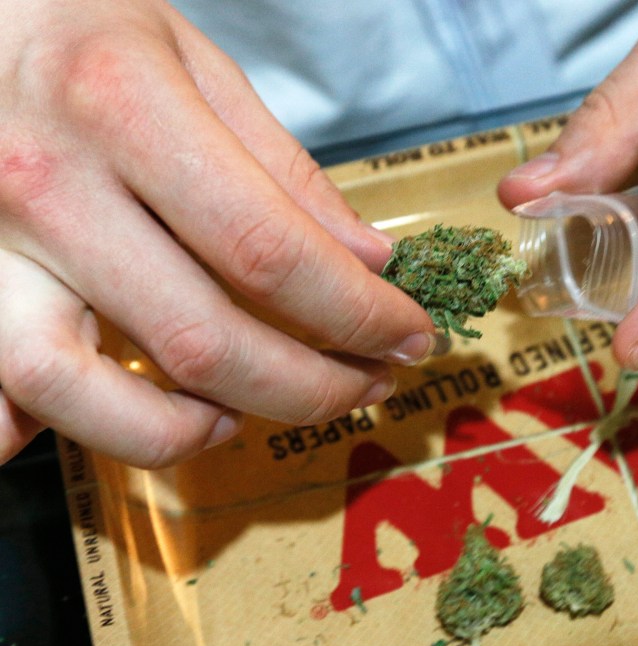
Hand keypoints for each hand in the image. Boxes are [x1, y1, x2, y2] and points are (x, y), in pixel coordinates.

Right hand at [0, 0, 435, 467]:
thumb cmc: (77, 24)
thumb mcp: (195, 63)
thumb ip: (285, 170)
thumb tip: (368, 263)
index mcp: (121, 108)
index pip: (271, 251)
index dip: (359, 314)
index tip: (410, 335)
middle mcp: (45, 185)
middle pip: (201, 338)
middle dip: (311, 386)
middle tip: (365, 383)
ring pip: (79, 391)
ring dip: (186, 430)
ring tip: (245, 415)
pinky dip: (56, 429)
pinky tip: (130, 417)